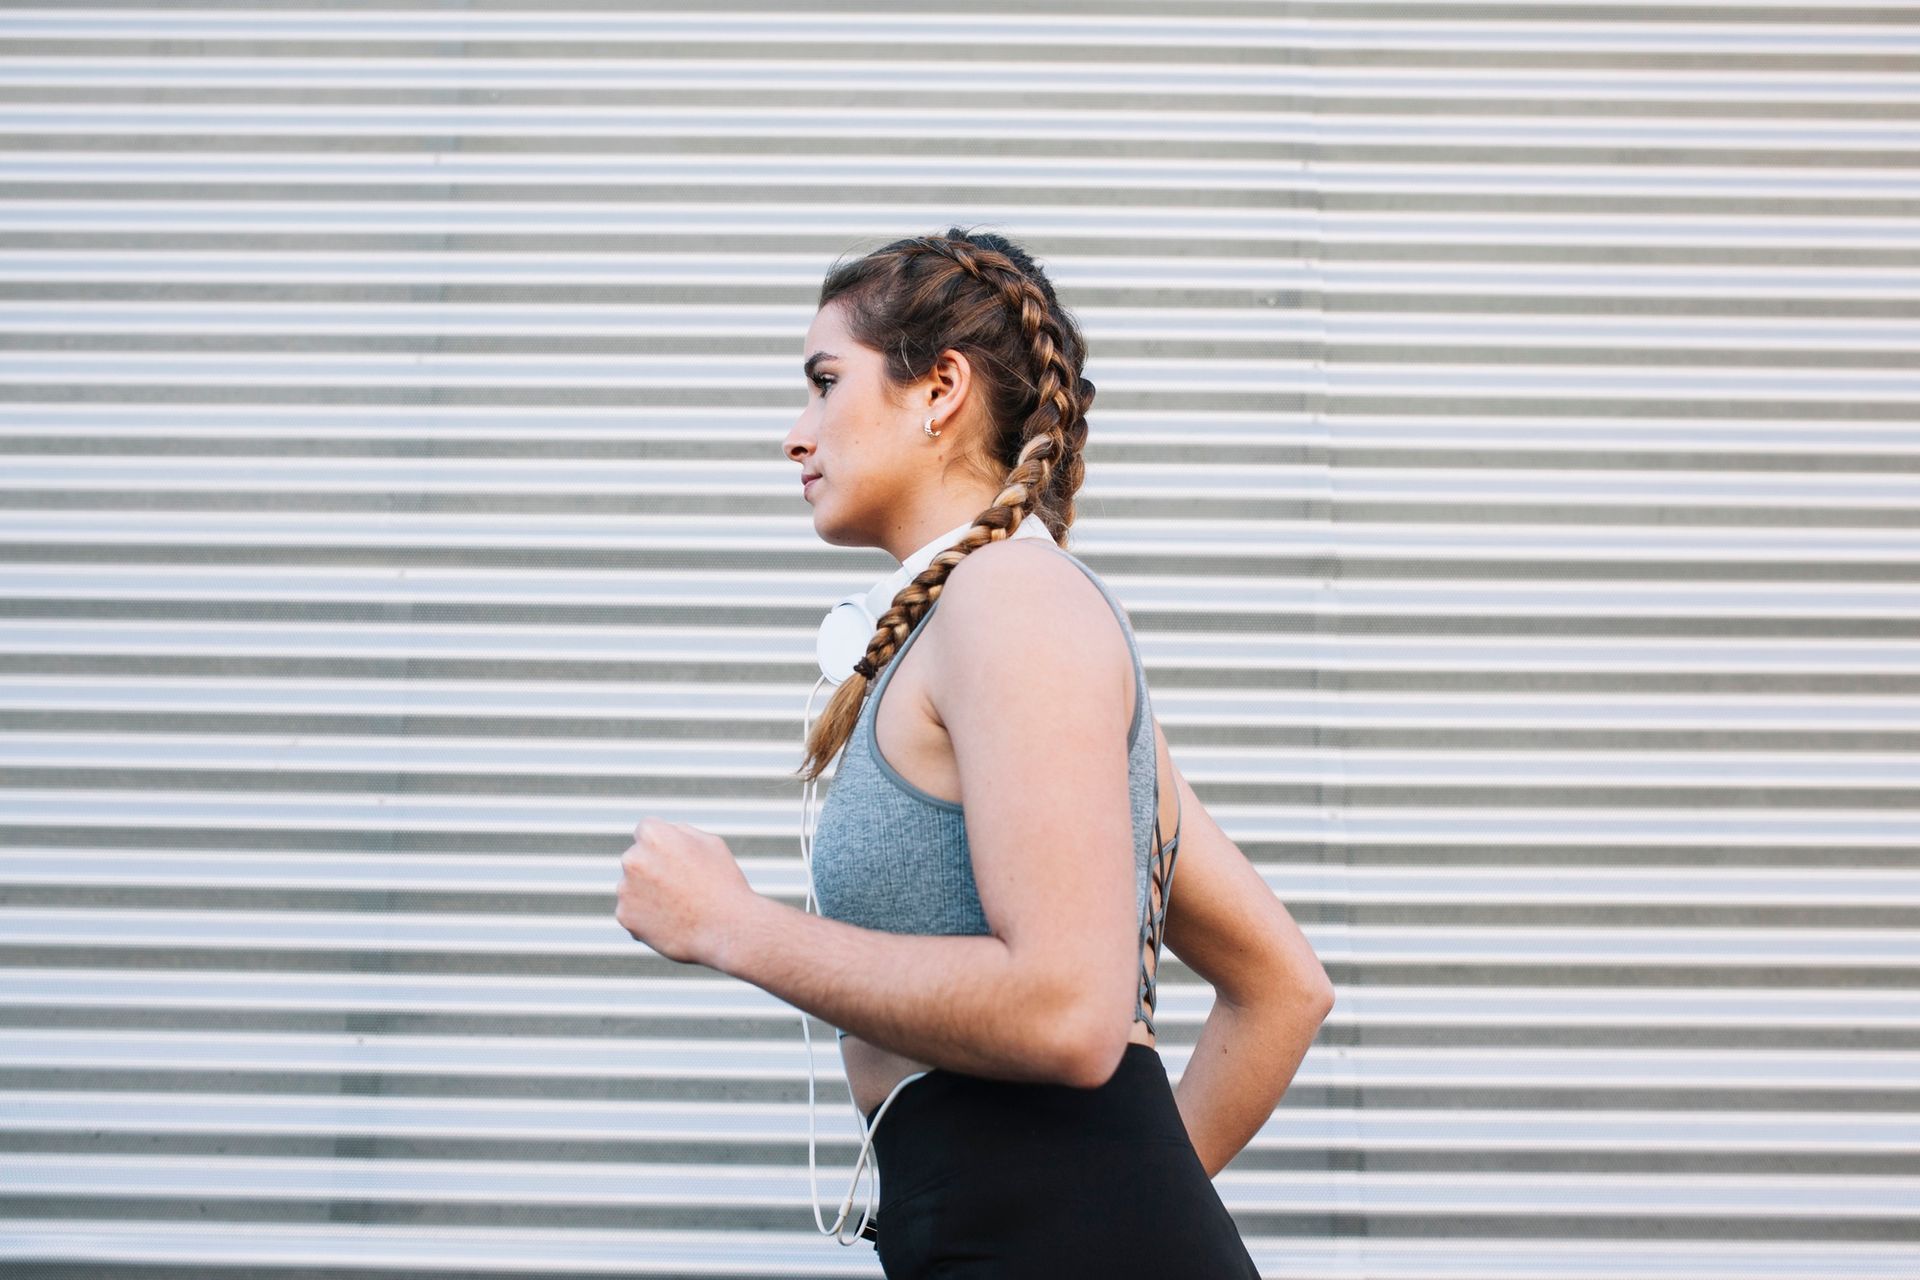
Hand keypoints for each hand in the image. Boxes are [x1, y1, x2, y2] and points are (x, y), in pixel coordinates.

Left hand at [615, 817, 754, 968]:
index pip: (647, 831)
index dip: (665, 845)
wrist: (726, 930)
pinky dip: (647, 917)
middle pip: (638, 859)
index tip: (679, 860)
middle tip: (682, 887)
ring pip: (633, 886)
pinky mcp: (624, 916)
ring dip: (648, 893)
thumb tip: (664, 832)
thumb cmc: (723, 883)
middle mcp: (633, 859)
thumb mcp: (710, 843)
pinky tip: (671, 923)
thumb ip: (680, 833)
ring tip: (680, 908)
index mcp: (653, 835)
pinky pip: (633, 912)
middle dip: (653, 868)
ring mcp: (625, 889)